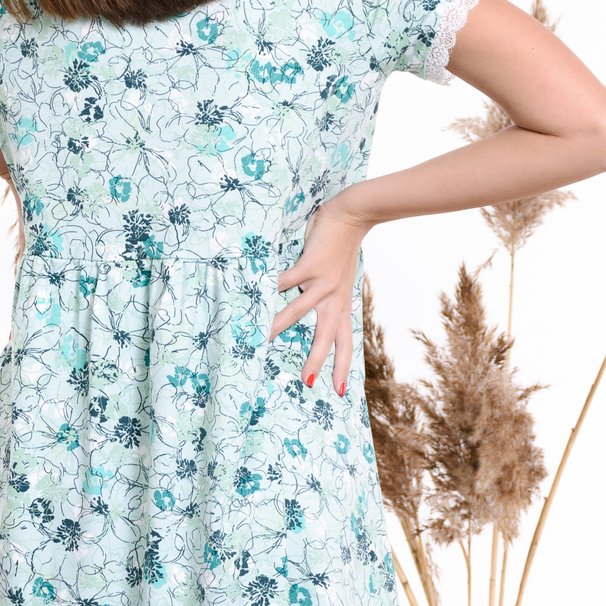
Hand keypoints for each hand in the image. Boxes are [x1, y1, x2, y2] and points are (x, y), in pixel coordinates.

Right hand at [269, 192, 371, 391]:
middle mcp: (334, 298)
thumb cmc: (341, 245)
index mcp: (342, 304)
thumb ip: (325, 291)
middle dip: (316, 360)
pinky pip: (285, 282)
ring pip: (297, 312)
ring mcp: (323, 283)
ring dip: (277, 326)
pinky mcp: (311, 266)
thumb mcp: (339, 276)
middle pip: (325, 337)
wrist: (353, 215)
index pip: (345, 342)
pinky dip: (268, 289)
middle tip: (306, 383)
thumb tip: (303, 300)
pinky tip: (252, 296)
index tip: (340, 390)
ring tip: (261, 340)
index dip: (342, 365)